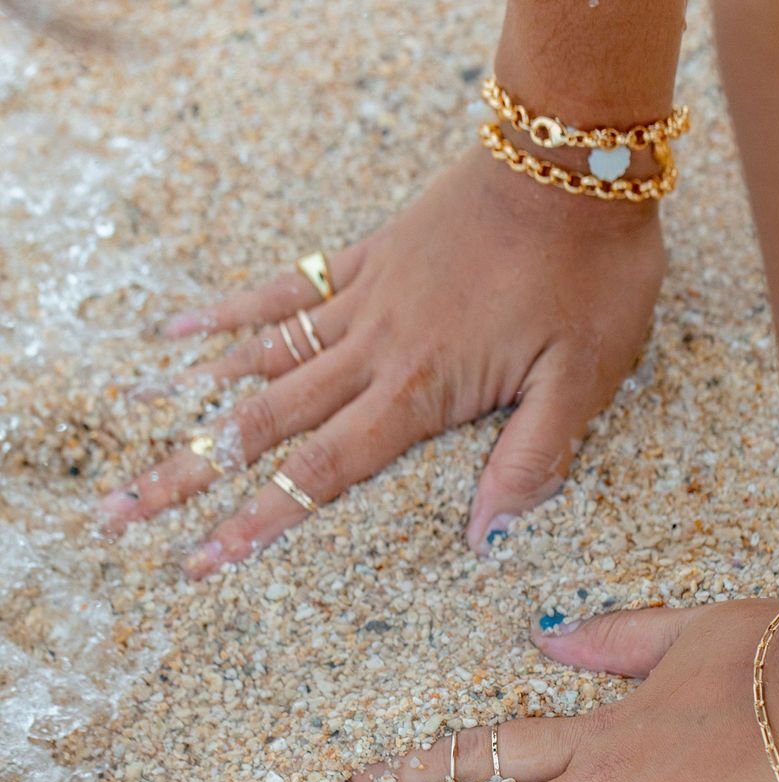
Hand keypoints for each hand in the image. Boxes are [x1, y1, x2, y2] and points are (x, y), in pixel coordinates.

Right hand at [100, 147, 665, 575]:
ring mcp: (364, 300)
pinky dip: (231, 311)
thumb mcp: (582, 381)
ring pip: (261, 362)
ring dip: (195, 406)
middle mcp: (374, 350)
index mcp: (419, 390)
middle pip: (266, 424)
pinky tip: (181, 330)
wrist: (574, 161)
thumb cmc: (589, 276)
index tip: (204, 559)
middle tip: (125, 513)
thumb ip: (530, 460)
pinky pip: (286, 288)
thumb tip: (488, 540)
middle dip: (195, 474)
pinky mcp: (368, 257)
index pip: (322, 471)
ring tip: (136, 442)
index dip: (260, 521)